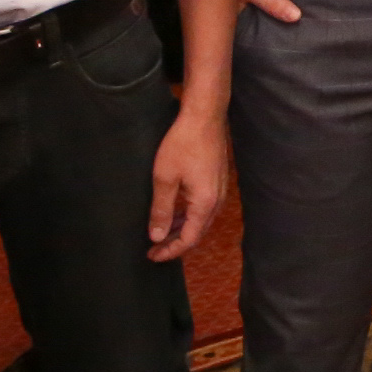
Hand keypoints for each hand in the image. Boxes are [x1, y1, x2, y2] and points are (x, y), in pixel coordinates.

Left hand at [147, 107, 228, 260]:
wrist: (204, 117)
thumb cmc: (183, 144)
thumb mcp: (164, 178)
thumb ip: (161, 210)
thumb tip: (157, 236)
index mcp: (204, 204)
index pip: (189, 239)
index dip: (170, 251)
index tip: (152, 255)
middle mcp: (216, 201)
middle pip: (198, 233)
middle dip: (176, 243)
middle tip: (154, 249)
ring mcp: (219, 190)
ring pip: (201, 221)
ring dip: (182, 230)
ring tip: (161, 233)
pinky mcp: (217, 181)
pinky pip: (204, 208)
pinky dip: (188, 216)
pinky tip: (175, 212)